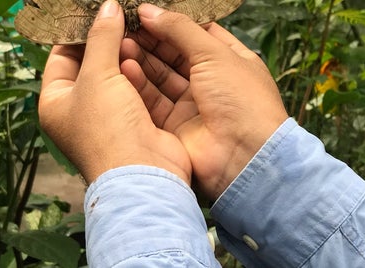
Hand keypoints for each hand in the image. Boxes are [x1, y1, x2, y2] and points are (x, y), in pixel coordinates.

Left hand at [38, 0, 190, 183]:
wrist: (143, 173)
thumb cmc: (107, 130)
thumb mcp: (98, 76)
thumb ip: (101, 38)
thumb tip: (106, 7)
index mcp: (56, 102)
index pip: (61, 56)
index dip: (76, 32)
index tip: (95, 11)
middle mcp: (79, 110)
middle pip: (91, 64)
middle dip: (106, 40)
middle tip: (120, 16)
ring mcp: (109, 117)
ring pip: (117, 75)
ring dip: (126, 54)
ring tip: (136, 29)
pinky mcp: (135, 121)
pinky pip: (137, 89)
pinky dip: (142, 73)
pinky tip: (150, 54)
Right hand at [119, 4, 288, 199]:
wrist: (245, 156)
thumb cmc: (242, 100)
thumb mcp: (214, 53)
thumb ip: (180, 30)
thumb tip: (149, 11)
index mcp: (230, 61)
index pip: (198, 33)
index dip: (173, 22)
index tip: (145, 12)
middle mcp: (211, 83)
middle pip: (175, 55)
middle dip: (151, 40)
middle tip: (125, 25)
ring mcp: (193, 106)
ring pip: (160, 78)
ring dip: (141, 60)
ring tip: (119, 42)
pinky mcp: (175, 127)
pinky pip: (152, 102)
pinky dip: (138, 85)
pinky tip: (123, 67)